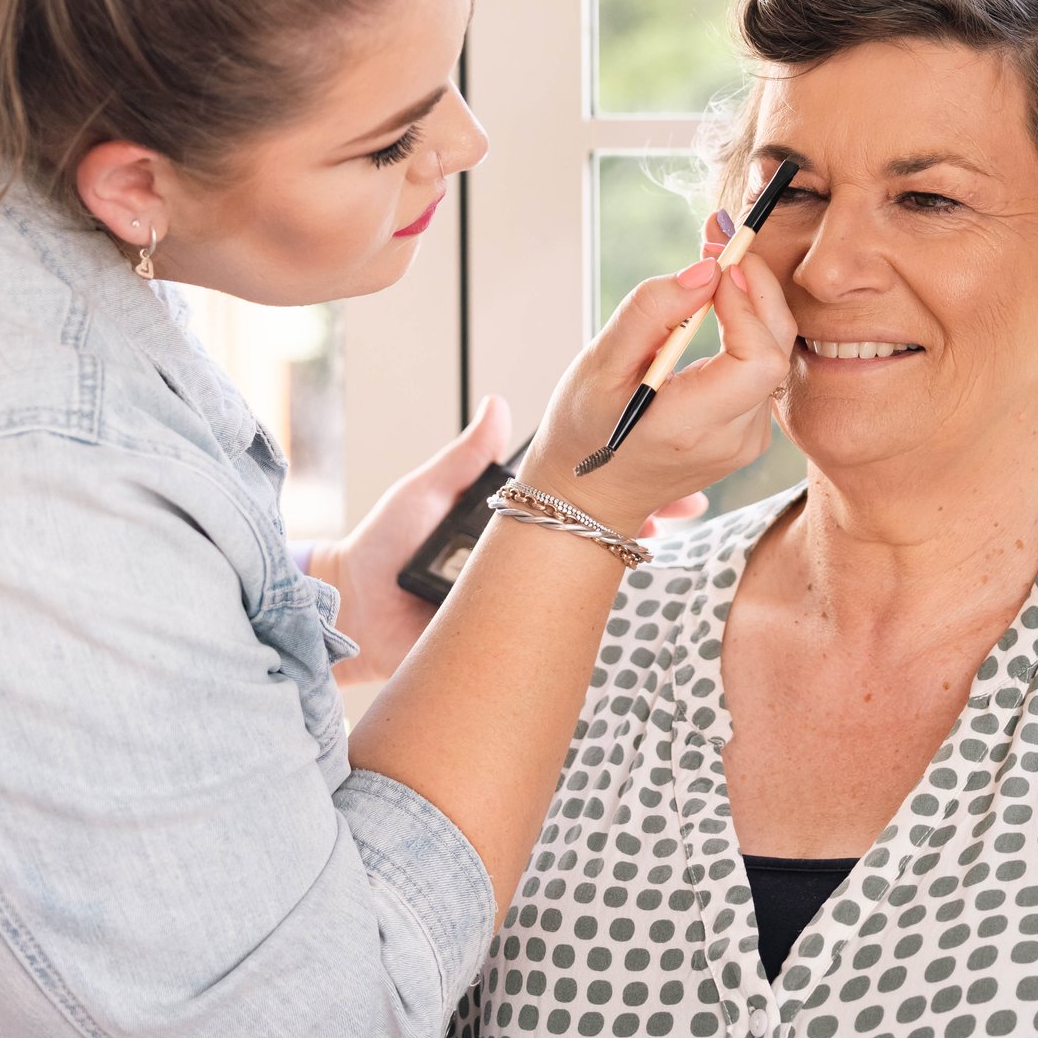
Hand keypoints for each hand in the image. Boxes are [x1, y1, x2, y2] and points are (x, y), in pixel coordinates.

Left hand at [311, 394, 707, 681]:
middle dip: (644, 515)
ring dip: (624, 555)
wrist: (349, 608)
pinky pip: (550, 622)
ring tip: (664, 530)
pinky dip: (584, 609)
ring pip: (582, 576)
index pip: (575, 496)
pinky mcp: (508, 630)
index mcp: (510, 519)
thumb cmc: (382, 544)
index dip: (617, 481)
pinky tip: (615, 588)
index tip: (652, 464)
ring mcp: (521, 593)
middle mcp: (524, 554)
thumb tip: (499, 406)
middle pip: (594, 532)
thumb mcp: (425, 492)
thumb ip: (465, 457)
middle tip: (689, 500)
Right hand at [524, 249, 797, 532]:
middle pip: (777, 349)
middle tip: (720, 246)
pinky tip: (716, 306)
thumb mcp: (599, 366)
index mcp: (693, 427)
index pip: (758, 357)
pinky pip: (763, 369)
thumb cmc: (584, 431)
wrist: (593, 496)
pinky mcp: (750, 433)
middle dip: (756, 287)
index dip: (745, 300)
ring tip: (713, 269)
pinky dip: (748, 330)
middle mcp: (734, 439)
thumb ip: (650, 312)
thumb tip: (705, 270)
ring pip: (776, 354)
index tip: (715, 262)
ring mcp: (748, 441)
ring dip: (752, 303)